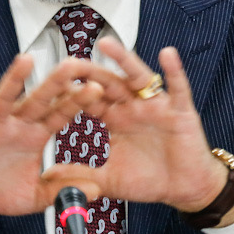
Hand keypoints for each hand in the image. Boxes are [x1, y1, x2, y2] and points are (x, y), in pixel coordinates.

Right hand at [0, 54, 103, 219]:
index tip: (98, 88)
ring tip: (27, 59)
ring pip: (6, 98)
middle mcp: (17, 124)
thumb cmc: (0, 190)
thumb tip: (97, 190)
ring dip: (15, 78)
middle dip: (55, 82)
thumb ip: (64, 189)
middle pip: (39, 99)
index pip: (60, 113)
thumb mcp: (36, 195)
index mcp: (36, 134)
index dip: (77, 101)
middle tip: (74, 64)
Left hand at [43, 40, 233, 215]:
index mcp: (115, 119)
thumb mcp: (110, 179)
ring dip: (123, 59)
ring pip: (137, 77)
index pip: (90, 100)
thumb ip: (81, 176)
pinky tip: (167, 54)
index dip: (72, 93)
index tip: (50, 85)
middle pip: (108, 83)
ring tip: (107, 44)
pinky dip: (174, 70)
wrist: (185, 189)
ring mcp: (156, 106)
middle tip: (69, 62)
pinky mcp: (180, 111)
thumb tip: (48, 177)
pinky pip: (178, 87)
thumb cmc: (151, 179)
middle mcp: (133, 107)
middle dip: (90, 72)